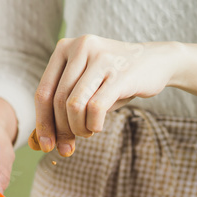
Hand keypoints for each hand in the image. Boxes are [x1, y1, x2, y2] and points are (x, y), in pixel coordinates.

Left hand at [31, 35, 180, 155]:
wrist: (154, 62)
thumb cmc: (114, 79)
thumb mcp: (86, 87)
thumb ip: (64, 107)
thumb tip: (42, 142)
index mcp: (64, 48)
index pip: (43, 92)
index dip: (42, 122)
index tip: (46, 145)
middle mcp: (80, 48)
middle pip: (58, 101)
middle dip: (61, 131)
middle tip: (67, 148)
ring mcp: (100, 59)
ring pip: (74, 105)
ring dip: (78, 128)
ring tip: (88, 131)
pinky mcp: (120, 74)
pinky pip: (96, 107)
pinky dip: (94, 124)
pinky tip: (98, 126)